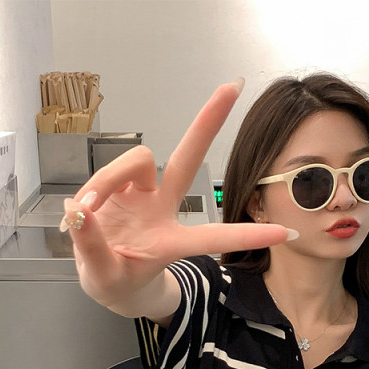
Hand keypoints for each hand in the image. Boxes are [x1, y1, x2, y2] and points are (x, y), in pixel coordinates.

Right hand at [61, 80, 291, 313]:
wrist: (106, 278)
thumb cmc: (117, 283)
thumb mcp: (104, 278)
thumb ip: (93, 248)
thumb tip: (81, 212)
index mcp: (172, 242)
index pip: (215, 237)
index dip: (249, 235)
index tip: (287, 233)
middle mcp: (163, 210)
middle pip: (188, 159)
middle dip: (207, 122)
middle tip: (233, 86)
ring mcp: (142, 194)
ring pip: (137, 160)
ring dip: (109, 177)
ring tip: (88, 210)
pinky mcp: (120, 185)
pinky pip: (109, 169)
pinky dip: (94, 185)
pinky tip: (82, 210)